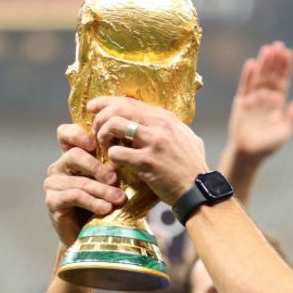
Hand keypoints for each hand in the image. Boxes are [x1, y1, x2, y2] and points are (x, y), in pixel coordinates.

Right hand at [44, 125, 126, 246]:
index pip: (66, 134)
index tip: (96, 143)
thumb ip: (122, 167)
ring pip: (79, 180)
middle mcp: (60, 167)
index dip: (78, 134)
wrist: (95, 237)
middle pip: (75, 155)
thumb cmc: (109, 205)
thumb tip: (143, 157)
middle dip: (98, 167)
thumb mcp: (117, 183)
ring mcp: (54, 184)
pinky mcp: (53, 201)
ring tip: (119, 199)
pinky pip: (73, 196)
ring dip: (102, 190)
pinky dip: (92, 202)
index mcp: (73, 156)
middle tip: (116, 178)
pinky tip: (106, 209)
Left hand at [88, 97, 208, 205]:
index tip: (93, 107)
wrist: (198, 190)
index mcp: (166, 118)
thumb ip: (170, 128)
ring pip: (114, 125)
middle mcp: (160, 125)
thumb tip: (155, 120)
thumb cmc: (191, 168)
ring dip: (103, 136)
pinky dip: (111, 158)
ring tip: (105, 147)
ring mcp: (154, 142)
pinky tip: (116, 165)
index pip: (130, 101)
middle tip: (96, 132)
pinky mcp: (147, 161)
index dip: (107, 102)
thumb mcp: (187, 139)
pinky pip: (117, 153)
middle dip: (101, 118)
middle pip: (119, 108)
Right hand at [226, 41, 292, 161]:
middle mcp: (266, 99)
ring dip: (262, 64)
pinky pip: (244, 86)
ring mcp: (253, 99)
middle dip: (275, 61)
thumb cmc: (269, 145)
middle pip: (271, 76)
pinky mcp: (241, 103)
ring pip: (259, 78)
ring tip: (266, 49)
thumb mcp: (285, 130)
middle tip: (278, 44)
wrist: (249, 154)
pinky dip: (247, 76)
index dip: (285, 68)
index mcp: (279, 104)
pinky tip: (251, 64)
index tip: (288, 53)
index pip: (283, 81)